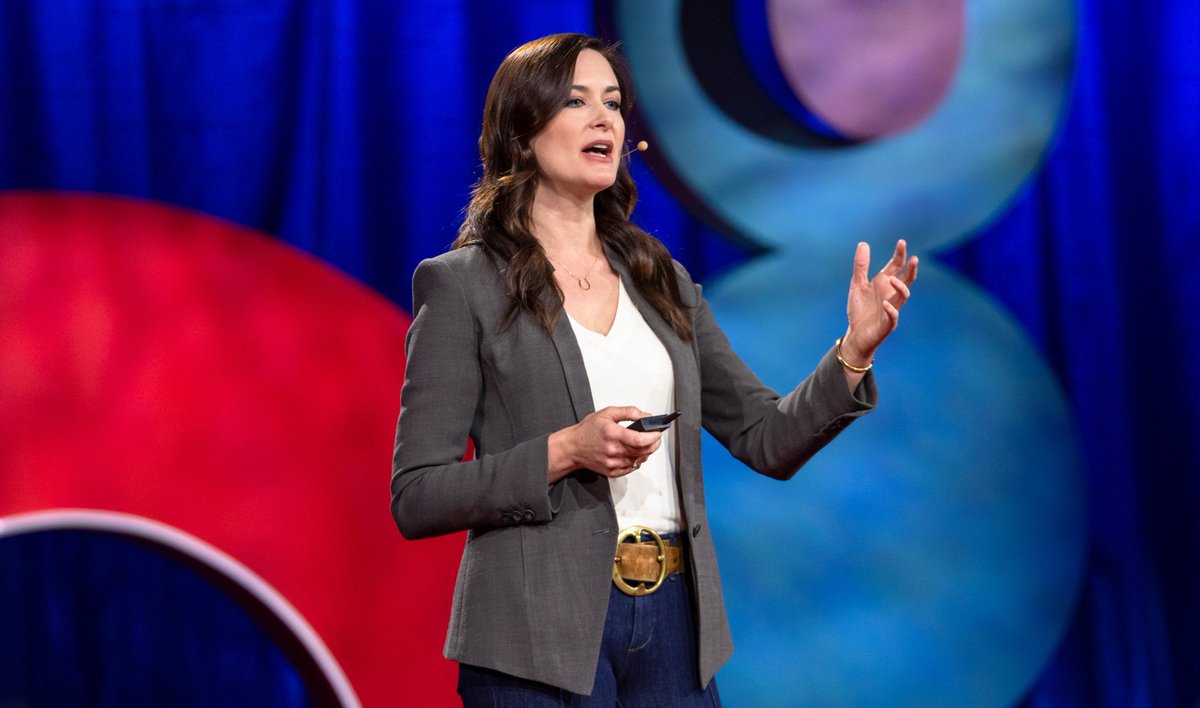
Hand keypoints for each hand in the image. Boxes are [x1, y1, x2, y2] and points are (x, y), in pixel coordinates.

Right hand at [547, 406, 662, 483]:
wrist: (573, 447)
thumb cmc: (588, 430)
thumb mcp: (607, 413)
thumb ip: (629, 412)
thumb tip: (646, 415)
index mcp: (612, 434)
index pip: (640, 439)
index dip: (653, 436)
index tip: (658, 432)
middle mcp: (613, 450)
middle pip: (643, 451)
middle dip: (654, 444)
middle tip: (655, 437)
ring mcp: (613, 463)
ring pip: (639, 460)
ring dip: (646, 452)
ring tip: (644, 443)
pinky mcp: (612, 471)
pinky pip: (632, 467)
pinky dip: (637, 460)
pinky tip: (634, 452)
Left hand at [842, 240, 917, 365]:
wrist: (856, 334)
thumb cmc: (860, 309)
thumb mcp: (857, 284)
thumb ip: (861, 266)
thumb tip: (863, 243)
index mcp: (884, 283)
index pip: (896, 266)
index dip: (900, 255)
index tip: (902, 242)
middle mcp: (891, 294)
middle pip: (906, 279)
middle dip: (910, 269)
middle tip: (914, 258)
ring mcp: (891, 308)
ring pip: (903, 297)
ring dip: (900, 287)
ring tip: (892, 279)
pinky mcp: (888, 323)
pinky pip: (893, 316)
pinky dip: (891, 310)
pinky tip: (885, 304)